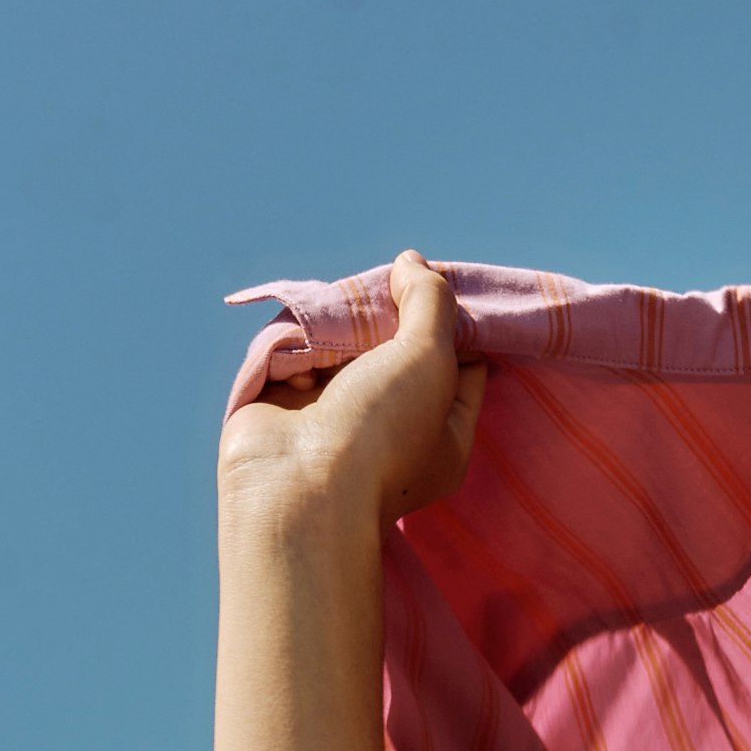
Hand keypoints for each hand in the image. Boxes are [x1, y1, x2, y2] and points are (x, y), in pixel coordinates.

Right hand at [218, 251, 486, 526]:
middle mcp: (393, 429)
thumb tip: (414, 262)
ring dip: (336, 329)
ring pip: (343, 346)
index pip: (463, 366)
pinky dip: (295, 350)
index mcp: (444, 434)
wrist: (300, 487)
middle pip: (396, 348)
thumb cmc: (382, 433)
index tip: (437, 289)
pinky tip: (299, 359)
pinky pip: (296, 357)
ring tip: (335, 325)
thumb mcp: (430, 359)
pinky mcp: (287, 405)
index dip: (454, 324)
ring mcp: (336, 418)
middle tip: (379, 292)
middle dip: (385, 318)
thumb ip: (431, 303)